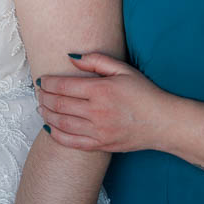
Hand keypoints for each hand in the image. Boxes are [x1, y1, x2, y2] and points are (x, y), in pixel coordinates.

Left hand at [36, 52, 173, 152]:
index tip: (41, 80)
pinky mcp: (101, 145)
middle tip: (39, 94)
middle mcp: (97, 112)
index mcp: (101, 90)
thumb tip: (71, 58)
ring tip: (41, 108)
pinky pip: (71, 143)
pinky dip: (57, 135)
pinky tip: (50, 127)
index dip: (48, 83)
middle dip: (43, 98)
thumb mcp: (123, 70)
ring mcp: (98, 131)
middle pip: (59, 105)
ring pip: (62, 124)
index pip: (63, 86)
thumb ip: (96, 60)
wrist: (164, 123)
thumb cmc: (144, 93)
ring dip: (46, 115)